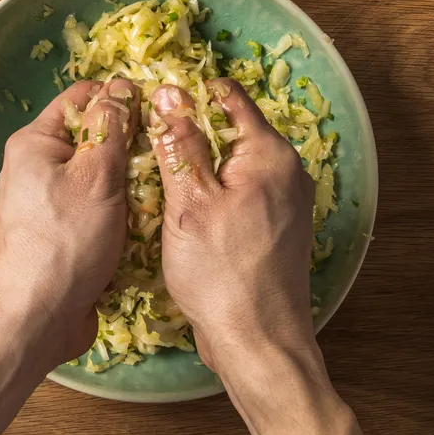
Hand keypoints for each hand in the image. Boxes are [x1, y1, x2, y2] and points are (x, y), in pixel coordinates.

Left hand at [0, 78, 139, 367]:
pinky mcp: (63, 239)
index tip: (160, 112)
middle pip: (94, 141)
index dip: (122, 98)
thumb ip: (112, 126)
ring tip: (162, 193)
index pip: (82, 98)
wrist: (36, 317)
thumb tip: (122, 86)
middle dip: (132, 148)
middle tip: (167, 157)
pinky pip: (99, 215)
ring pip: (101, 181)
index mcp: (35, 143)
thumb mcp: (96, 173)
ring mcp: (49, 207)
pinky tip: (147, 227)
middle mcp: (36, 170)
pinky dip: (122, 218)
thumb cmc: (65, 240)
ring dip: (131, 188)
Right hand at [149, 78, 317, 375]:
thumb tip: (168, 92)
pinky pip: (239, 195)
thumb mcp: (189, 202)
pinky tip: (184, 215)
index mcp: (271, 155)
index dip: (189, 95)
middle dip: (190, 135)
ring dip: (198, 170)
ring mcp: (285, 203)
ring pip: (232, 167)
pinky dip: (212, 197)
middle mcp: (287, 172)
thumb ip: (180, 143)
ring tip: (159, 182)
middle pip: (230, 133)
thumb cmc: (223, 274)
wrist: (259, 342)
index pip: (229, 98)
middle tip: (146, 148)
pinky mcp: (276, 229)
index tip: (153, 102)